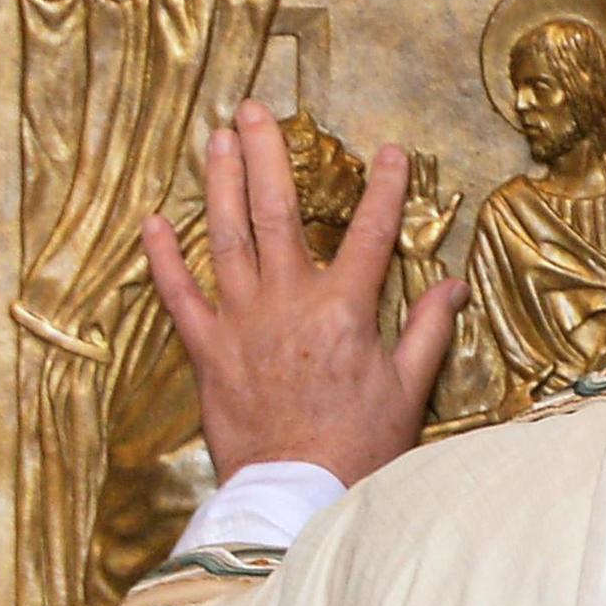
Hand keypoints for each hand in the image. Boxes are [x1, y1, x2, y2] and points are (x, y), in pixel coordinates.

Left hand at [141, 100, 469, 486]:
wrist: (296, 496)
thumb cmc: (358, 447)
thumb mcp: (408, 389)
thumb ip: (428, 330)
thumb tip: (453, 285)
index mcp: (345, 310)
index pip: (371, 233)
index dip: (384, 189)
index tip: (389, 151)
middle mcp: (289, 303)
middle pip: (277, 212)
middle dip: (268, 155)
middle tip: (256, 109)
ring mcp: (242, 323)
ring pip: (226, 237)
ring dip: (219, 183)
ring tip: (215, 138)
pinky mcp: (207, 351)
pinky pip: (179, 296)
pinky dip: (163, 258)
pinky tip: (153, 221)